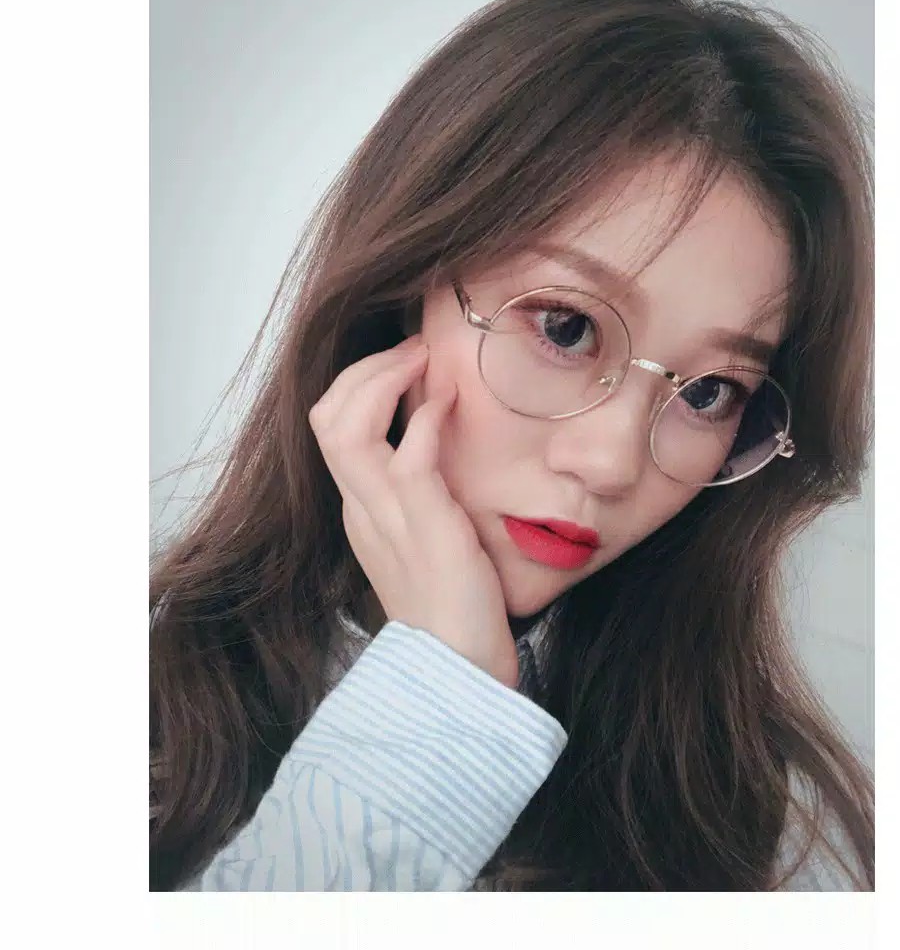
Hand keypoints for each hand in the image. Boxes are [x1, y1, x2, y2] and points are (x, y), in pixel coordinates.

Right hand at [308, 335, 518, 687]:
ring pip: (346, 424)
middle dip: (363, 369)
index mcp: (360, 510)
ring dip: (383, 378)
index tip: (404, 364)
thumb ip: (420, 492)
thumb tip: (438, 437)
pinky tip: (451, 402)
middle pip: (325, 416)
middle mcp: (361, 507)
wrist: (459, 666)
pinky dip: (427, 417)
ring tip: (420, 358)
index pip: (332, 429)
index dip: (360, 385)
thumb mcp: (426, 537)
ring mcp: (384, 513)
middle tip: (411, 349)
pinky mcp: (420, 521)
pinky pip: (410, 452)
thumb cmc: (454, 605)